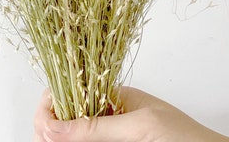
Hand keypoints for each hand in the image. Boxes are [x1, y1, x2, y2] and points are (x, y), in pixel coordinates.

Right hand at [32, 86, 228, 141]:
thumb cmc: (185, 137)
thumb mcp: (139, 127)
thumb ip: (98, 128)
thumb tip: (56, 126)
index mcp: (114, 96)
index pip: (72, 91)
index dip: (52, 105)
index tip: (43, 125)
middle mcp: (110, 113)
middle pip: (67, 114)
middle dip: (50, 124)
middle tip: (45, 139)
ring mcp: (114, 133)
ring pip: (75, 132)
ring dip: (59, 135)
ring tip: (50, 140)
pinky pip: (90, 141)